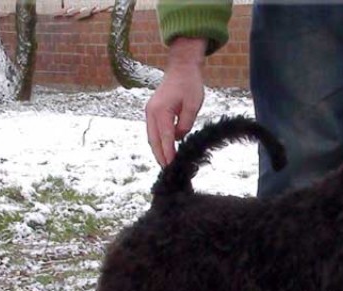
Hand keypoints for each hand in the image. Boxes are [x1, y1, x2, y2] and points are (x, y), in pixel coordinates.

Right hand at [145, 37, 206, 165]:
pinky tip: (165, 150)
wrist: (181, 68)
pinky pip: (153, 131)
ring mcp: (150, 111)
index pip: (165, 138)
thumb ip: (186, 124)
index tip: (171, 166)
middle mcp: (151, 112)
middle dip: (160, 156)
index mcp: (161, 110)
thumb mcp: (193, 105)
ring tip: (165, 164)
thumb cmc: (189, 84)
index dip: (168, 154)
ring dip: (158, 150)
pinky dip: (158, 141)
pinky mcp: (152, 111)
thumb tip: (179, 137)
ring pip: (152, 137)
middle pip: (154, 140)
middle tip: (167, 171)